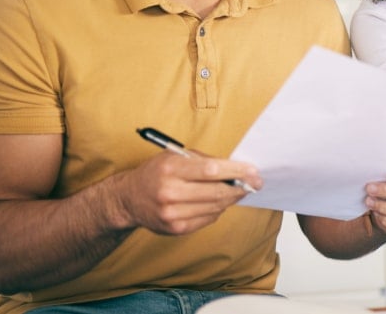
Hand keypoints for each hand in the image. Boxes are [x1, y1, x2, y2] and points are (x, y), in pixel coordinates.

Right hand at [112, 150, 261, 235]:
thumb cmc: (157, 173)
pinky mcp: (176, 228)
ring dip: (231, 199)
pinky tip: (219, 202)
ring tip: (239, 190)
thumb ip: (203, 160)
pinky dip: (218, 210)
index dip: (236, 171)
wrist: (129, 199)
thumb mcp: (174, 156)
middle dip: (241, 187)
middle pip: (216, 192)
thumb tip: (236, 168)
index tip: (253, 171)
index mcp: (170, 169)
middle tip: (256, 183)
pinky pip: (207, 219)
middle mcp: (170, 192)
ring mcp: (172, 213)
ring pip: (215, 207)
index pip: (211, 170)